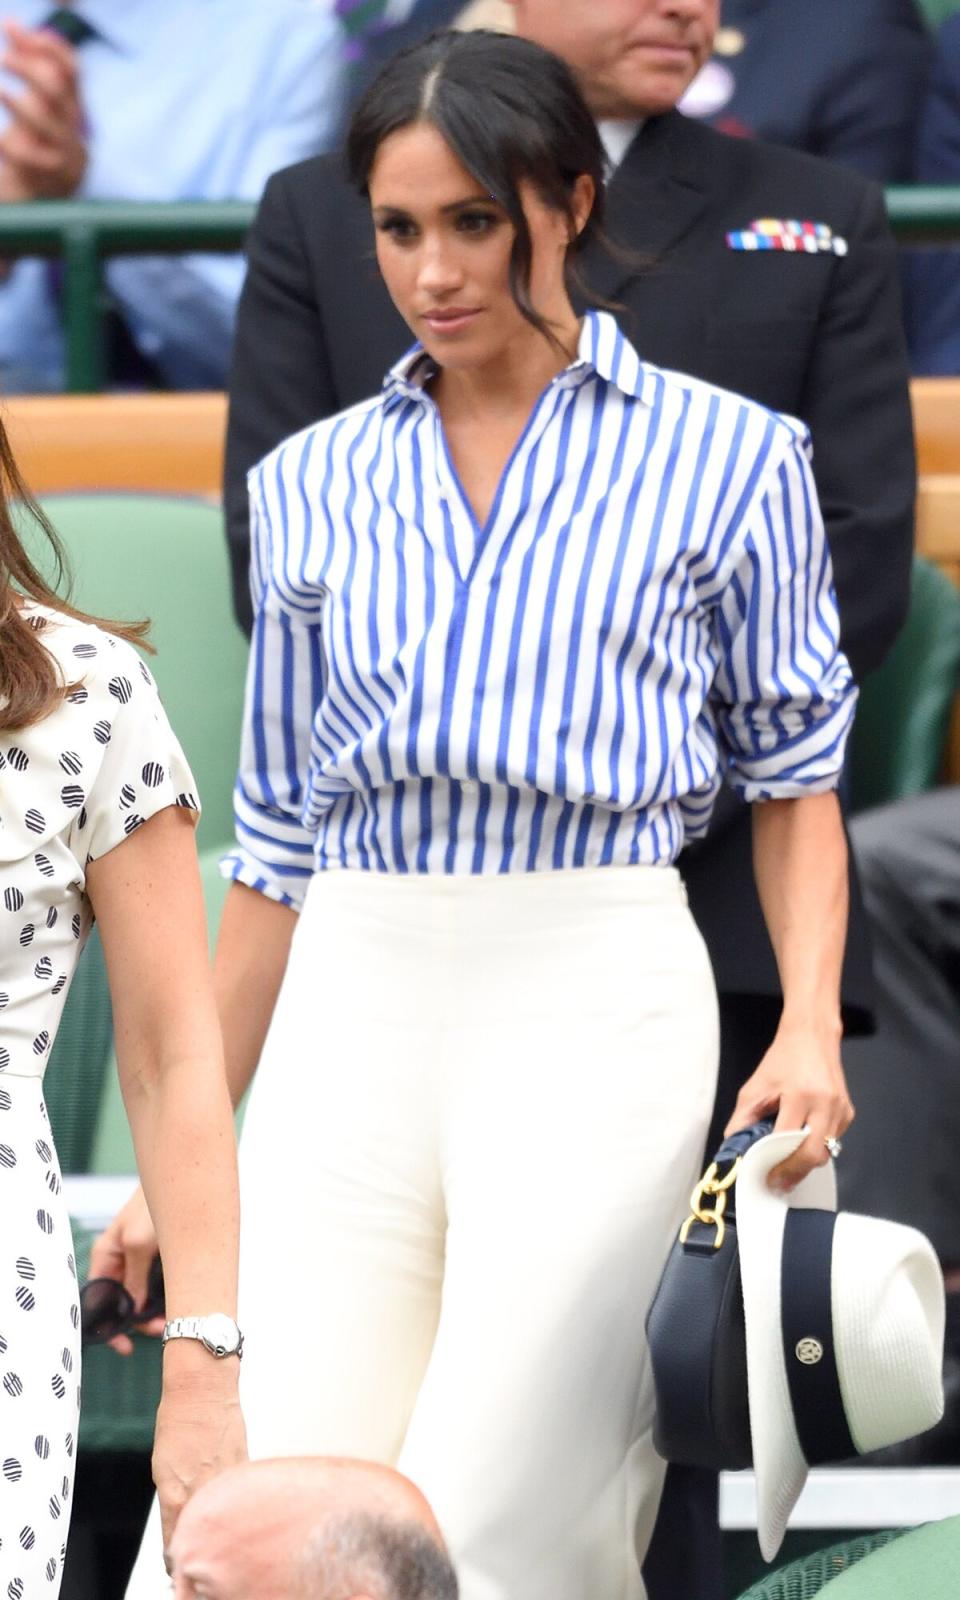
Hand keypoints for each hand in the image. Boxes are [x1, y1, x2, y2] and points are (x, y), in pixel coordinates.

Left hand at [0, 19, 86, 199]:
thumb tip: (11, 24)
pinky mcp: (46, 180)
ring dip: (17, 104)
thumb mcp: (34, 105)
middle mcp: (71, 129)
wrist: (40, 203)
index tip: (22, 34)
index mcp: (71, 109)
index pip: (72, 71)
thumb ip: (27, 64)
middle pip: (56, 89)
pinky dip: (8, 145)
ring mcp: (62, 155)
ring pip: (44, 122)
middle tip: (2, 59)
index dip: (51, 48)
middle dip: (28, 69)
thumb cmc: (33, 145)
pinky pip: (27, 157)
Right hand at [89, 1185, 162, 1354]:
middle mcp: (120, 1262)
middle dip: (139, 1322)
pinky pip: (157, 1285)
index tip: (124, 1347)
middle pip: (123, 1304)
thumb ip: (134, 1277)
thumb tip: (133, 1312)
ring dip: (155, 1312)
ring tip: (175, 1317)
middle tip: (163, 1329)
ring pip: (142, 1298)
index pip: (98, 1302)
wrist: (182, 1178)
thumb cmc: (152, 1204)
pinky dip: (165, 1297)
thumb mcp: (139, 1242)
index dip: (108, 1328)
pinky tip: (179, 1302)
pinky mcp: (157, 1257)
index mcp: (105, 1257)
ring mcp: (138, 1260)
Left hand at [154, 1352, 246, 1562]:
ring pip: (225, 1519)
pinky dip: (239, 1505)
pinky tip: (239, 1511)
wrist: (203, 1387)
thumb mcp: (164, 1467)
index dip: (178, 1563)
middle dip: (201, 1555)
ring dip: (222, 1533)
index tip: (180, 1573)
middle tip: (200, 1570)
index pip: (175, 1544)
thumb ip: (175, 1499)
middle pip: (201, 1538)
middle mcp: (199, 1490)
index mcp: (173, 1493)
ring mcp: (224, 1478)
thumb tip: (184, 1522)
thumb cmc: (179, 1421)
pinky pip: (240, 1495)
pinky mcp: (244, 1466)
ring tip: (222, 1544)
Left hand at [724, 1017, 853, 1190]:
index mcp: (800, 1095)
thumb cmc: (782, 1059)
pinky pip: (834, 1141)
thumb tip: (734, 1148)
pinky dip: (817, 1147)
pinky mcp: (848, 1112)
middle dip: (794, 1173)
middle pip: (813, 1155)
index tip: (766, 1177)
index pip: (788, 1141)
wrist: (812, 1035)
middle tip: (778, 1182)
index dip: (777, 1164)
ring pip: (826, 1152)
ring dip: (806, 1163)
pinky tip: (802, 1144)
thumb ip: (742, 1120)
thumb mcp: (755, 1087)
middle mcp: (826, 1103)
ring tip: (786, 1167)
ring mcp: (841, 1109)